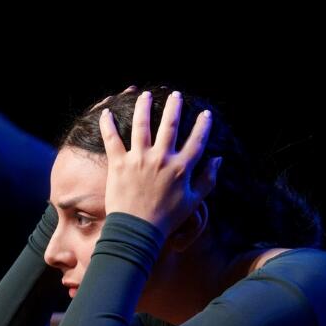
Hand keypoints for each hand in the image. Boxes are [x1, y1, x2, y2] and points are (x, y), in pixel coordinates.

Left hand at [100, 90, 220, 234]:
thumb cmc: (168, 218)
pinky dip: (108, 124)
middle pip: (169, 125)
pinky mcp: (119, 164)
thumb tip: (218, 159)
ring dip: (144, 107)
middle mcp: (161, 159)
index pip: (196, 141)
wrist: (138, 231)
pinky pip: (112, 139)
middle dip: (174, 107)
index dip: (203, 125)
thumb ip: (208, 179)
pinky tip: (107, 112)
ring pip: (141, 125)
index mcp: (181, 168)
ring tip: (146, 95)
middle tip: (175, 95)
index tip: (205, 114)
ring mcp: (139, 159)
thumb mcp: (194, 201)